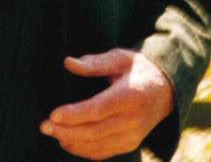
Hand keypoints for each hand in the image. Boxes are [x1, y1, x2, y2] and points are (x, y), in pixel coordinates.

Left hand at [40, 49, 174, 159]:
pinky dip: (83, 150)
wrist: (166, 90)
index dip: (75, 114)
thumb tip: (68, 62)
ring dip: (71, 142)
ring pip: (98, 146)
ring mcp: (134, 136)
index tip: (53, 114)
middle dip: (66, 131)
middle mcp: (133, 120)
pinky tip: (67, 141)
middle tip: (43, 126)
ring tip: (51, 132)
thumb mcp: (119, 57)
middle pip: (95, 132)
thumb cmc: (138, 68)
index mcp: (131, 95)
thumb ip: (94, 63)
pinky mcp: (131, 145)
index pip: (99, 110)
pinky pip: (104, 153)